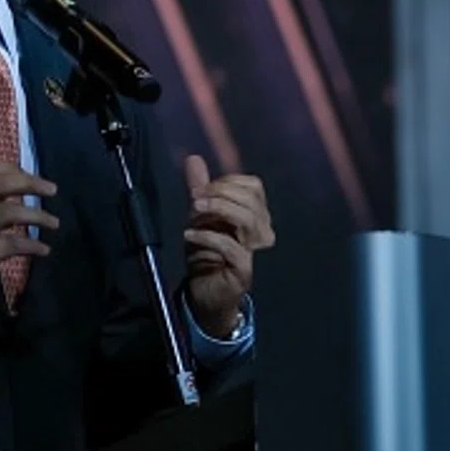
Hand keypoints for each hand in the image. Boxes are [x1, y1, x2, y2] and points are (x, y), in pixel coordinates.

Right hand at [0, 162, 57, 321]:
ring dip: (38, 215)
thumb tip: (21, 183)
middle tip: (52, 190)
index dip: (13, 169)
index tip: (32, 178)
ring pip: (11, 212)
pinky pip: (14, 244)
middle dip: (30, 183)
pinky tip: (44, 250)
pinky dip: (34, 246)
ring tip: (54, 223)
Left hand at [180, 154, 274, 337]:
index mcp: (254, 214)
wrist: (204, 291)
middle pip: (251, 200)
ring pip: (247, 220)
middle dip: (220, 193)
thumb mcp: (199, 217)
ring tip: (194, 212)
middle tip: (195, 198)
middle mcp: (260, 231)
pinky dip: (208, 236)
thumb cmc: (207, 253)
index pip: (253, 186)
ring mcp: (254, 251)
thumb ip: (199, 189)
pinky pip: (231, 247)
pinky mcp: (244, 270)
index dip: (227, 182)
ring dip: (218, 209)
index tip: (201, 188)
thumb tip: (194, 159)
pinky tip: (189, 235)